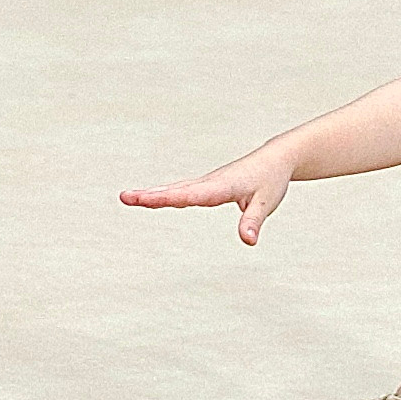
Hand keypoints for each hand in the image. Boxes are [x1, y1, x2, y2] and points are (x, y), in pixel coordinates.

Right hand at [120, 142, 293, 244]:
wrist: (276, 158)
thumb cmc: (271, 180)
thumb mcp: (267, 202)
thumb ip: (254, 222)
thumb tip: (248, 241)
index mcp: (223, 186)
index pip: (192, 195)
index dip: (169, 198)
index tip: (148, 200)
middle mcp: (210, 182)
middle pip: (176, 190)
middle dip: (150, 195)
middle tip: (125, 197)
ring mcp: (207, 183)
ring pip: (176, 188)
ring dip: (152, 194)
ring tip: (127, 198)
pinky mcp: (208, 185)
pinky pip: (182, 190)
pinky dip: (164, 194)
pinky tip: (150, 198)